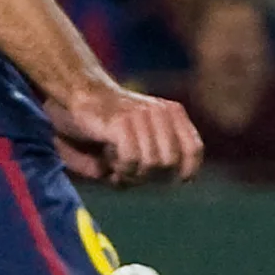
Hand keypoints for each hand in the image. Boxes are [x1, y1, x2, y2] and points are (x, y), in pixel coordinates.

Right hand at [49, 83, 202, 186]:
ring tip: (116, 162)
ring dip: (132, 173)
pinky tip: (110, 161)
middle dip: (150, 176)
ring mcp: (141, 116)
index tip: (178, 181)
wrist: (80, 93)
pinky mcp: (120, 122)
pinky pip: (132, 161)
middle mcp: (161, 112)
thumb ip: (165, 155)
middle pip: (170, 163)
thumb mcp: (144, 135)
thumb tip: (187, 180)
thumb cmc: (110, 123)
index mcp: (172, 112)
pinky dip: (121, 169)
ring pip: (152, 164)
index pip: (193, 148)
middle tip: (130, 171)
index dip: (188, 170)